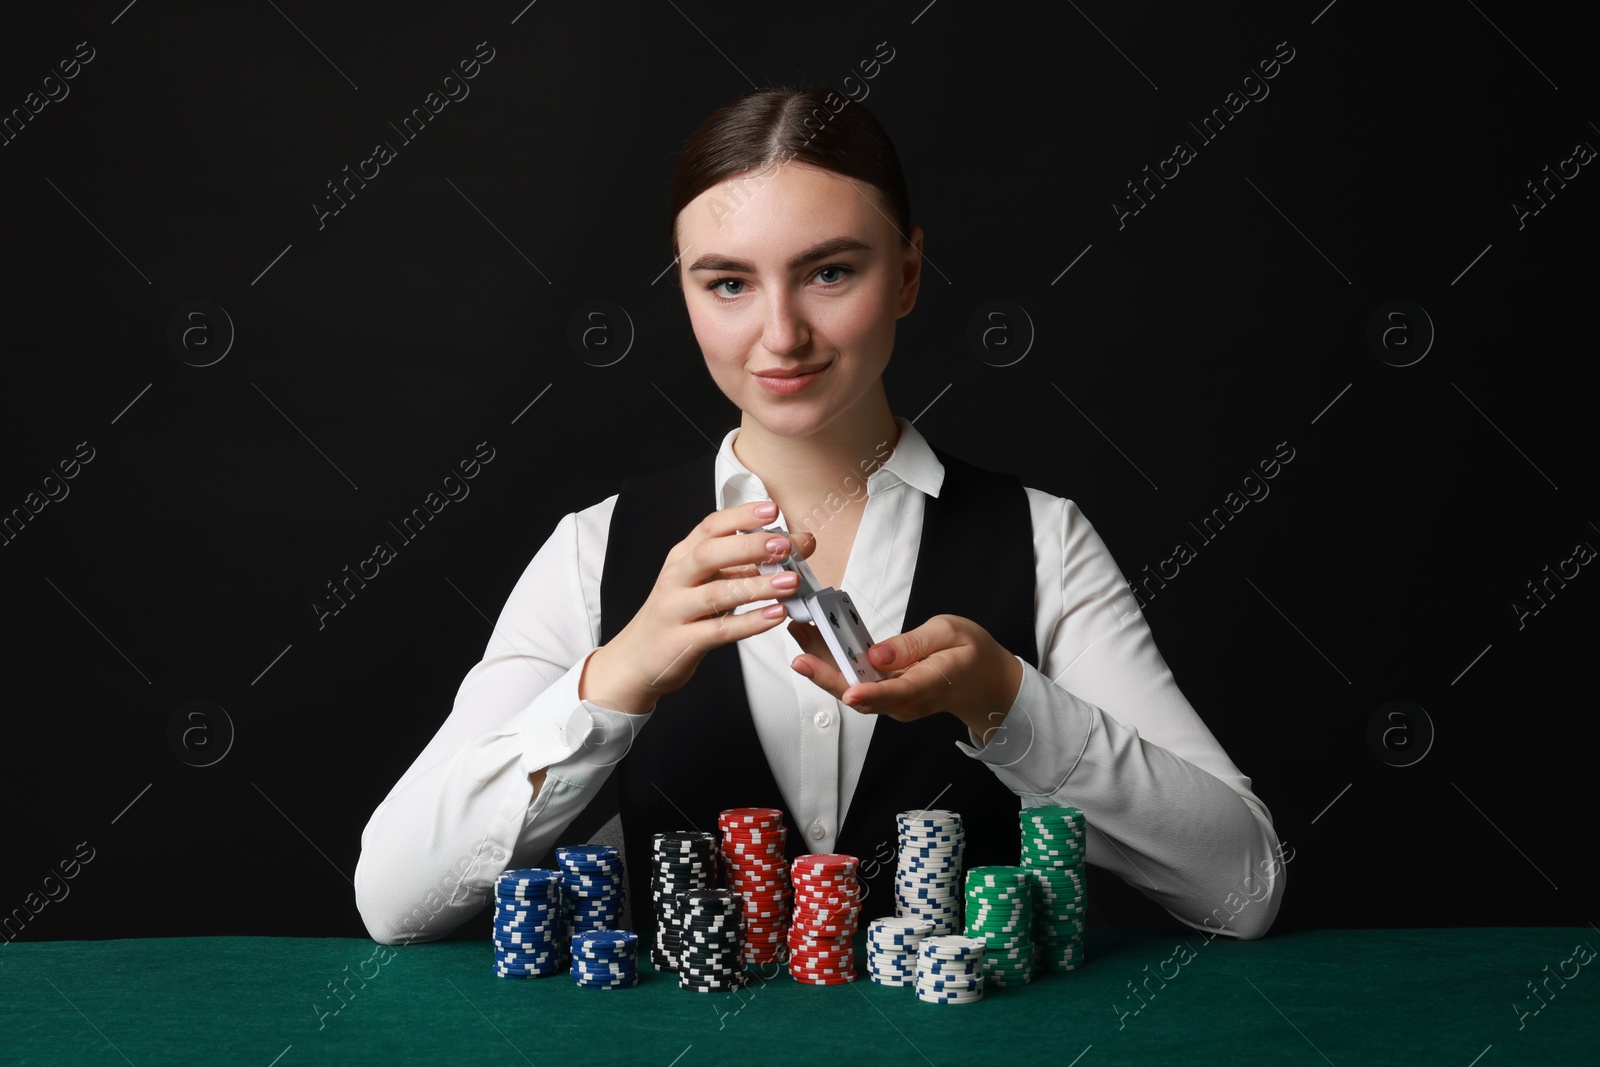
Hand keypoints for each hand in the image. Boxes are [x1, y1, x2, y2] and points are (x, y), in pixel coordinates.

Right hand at [583, 501, 816, 712]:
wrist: (636, 659)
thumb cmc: (677, 616)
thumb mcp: (703, 583)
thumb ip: (742, 566)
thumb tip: (792, 546)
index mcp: (682, 558)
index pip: (710, 527)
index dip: (741, 517)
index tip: (771, 510)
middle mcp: (676, 579)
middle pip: (709, 554)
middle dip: (749, 547)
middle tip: (784, 546)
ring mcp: (676, 610)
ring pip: (717, 594)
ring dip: (757, 586)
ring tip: (789, 582)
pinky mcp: (682, 641)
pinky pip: (719, 630)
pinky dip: (750, 623)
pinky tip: (775, 615)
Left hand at [786, 613, 1023, 742]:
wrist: (982, 684)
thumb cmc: (970, 654)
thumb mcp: (952, 633)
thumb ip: (915, 644)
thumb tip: (878, 655)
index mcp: (930, 683)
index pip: (898, 693)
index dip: (872, 694)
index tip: (849, 692)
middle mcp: (906, 702)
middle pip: (862, 696)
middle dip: (828, 675)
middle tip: (801, 653)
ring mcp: (893, 703)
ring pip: (852, 690)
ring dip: (823, 666)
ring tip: (800, 633)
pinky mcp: (884, 697)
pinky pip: (855, 684)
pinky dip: (833, 664)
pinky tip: (815, 642)